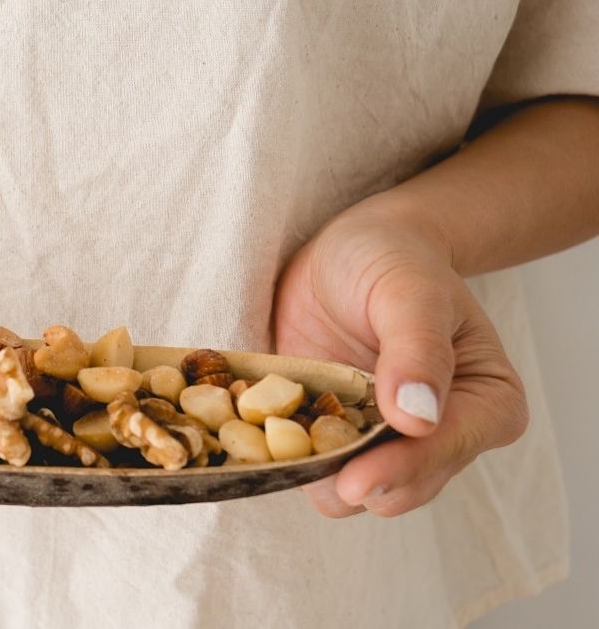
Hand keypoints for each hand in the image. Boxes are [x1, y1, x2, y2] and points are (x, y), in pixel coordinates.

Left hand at [273, 196, 528, 516]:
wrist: (348, 252)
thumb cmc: (392, 258)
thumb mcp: (408, 288)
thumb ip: (417, 348)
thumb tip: (418, 420)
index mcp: (487, 404)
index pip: (448, 451)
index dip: (402, 469)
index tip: (355, 479)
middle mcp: (442, 437)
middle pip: (400, 489)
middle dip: (352, 480)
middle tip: (297, 458)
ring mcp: (385, 444)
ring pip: (351, 494)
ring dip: (311, 473)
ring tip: (273, 433)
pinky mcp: (335, 441)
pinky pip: (309, 471)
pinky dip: (284, 458)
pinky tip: (259, 427)